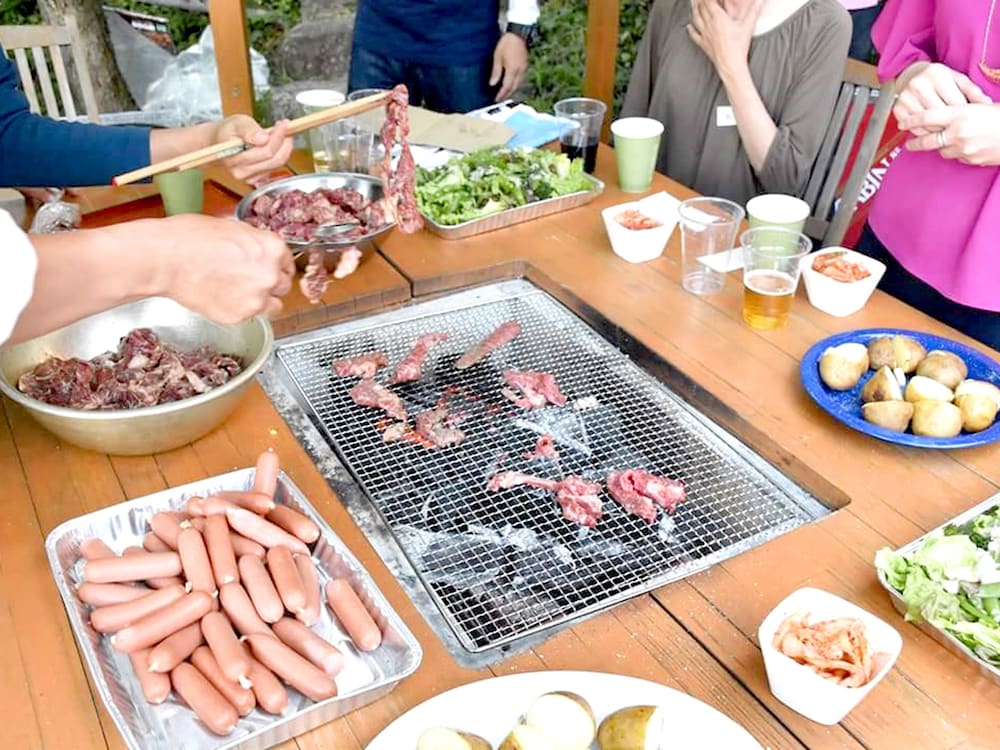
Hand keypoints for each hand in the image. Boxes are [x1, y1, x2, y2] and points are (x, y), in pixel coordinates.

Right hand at [152, 215, 294, 322]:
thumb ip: (254, 241)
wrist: (165, 259)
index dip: (276, 265)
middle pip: (283, 285)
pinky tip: (225, 299)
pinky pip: (251, 317)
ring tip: (242, 294)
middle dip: (270, 283)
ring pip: (274, 306)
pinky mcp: (239, 316)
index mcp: (272, 249)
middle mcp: (270, 275)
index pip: (288, 262)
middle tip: (251, 281)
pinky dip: (241, 311)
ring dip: (263, 301)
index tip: (269, 269)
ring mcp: (256, 299)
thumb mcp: (231, 226)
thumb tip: (259, 247)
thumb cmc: (190, 237)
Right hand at [213, 115, 293, 182]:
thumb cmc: (227, 132)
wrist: (218, 144)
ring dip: (283, 147)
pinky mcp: (257, 179)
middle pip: (274, 159)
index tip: (284, 125)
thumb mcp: (236, 123)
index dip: (278, 137)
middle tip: (285, 127)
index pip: (265, 151)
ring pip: (277, 164)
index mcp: (234, 158)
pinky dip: (279, 153)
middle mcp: (242, 172)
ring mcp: (250, 177)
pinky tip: (275, 143)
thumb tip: (263, 138)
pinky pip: (275, 167)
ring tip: (279, 133)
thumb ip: (248, 129)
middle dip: (283, 142)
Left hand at [490, 33, 528, 101]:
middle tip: (500, 99)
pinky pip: (520, 79)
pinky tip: (510, 84)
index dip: (501, 94)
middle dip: (507, 95)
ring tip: (505, 94)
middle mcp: (520, 71)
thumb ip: (496, 71)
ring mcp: (524, 68)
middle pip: (514, 88)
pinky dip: (515, 84)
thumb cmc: (507, 43)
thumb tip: (492, 84)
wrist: (518, 33)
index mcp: (512, 69)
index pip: (507, 86)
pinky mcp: (525, 65)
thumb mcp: (498, 56)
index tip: (496, 100)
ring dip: (511, 90)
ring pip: (518, 84)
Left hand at [687, 0, 762, 78]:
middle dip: (699, 0)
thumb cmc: (738, 46)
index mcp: (718, 18)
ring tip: (692, 3)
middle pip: (700, 8)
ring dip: (693, 9)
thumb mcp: (748, 26)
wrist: (730, 64)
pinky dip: (690, 30)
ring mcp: (705, 35)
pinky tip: (688, 27)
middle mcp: (709, 25)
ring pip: (696, 19)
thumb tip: (761, 1)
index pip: (709, 1)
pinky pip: (694, 35)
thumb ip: (754, 11)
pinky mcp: (703, 44)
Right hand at [893, 62, 990, 135]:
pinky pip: (913, 128)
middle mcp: (919, 85)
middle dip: (950, 124)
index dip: (962, 115)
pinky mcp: (898, 109)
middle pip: (939, 114)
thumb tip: (986, 103)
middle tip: (958, 130)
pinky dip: (923, 132)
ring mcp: (906, 98)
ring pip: (926, 123)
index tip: (967, 122)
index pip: (954, 102)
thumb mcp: (956, 78)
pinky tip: (930, 131)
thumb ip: (971, 91)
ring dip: (937, 131)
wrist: (910, 75)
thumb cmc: (937, 78)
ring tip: (945, 132)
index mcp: (936, 75)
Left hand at [902, 103, 999, 165]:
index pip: (927, 118)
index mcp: (960, 115)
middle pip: (927, 140)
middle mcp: (958, 133)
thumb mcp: (981, 106)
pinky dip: (957, 152)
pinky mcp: (972, 160)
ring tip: (945, 140)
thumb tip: (944, 114)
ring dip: (941, 146)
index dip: (912, 120)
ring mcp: (964, 149)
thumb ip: (961, 111)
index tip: (903, 122)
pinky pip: (957, 157)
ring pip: (942, 150)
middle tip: (908, 143)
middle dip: (915, 142)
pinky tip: (965, 145)